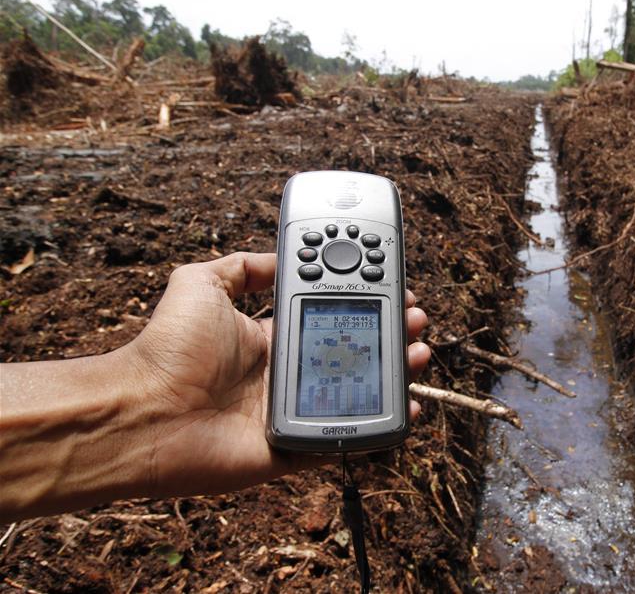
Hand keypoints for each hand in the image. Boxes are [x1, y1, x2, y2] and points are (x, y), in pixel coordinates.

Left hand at [126, 252, 429, 497]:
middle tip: (414, 318)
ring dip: (394, 373)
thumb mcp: (201, 283)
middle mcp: (284, 373)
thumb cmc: (170, 349)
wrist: (146, 414)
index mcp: (268, 337)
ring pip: (358, 393)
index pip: (326, 315)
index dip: (359, 300)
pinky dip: (380, 428)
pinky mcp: (296, 446)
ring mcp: (293, 411)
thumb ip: (242, 266)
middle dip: (387, 332)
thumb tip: (279, 257)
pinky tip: (407, 407)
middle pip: (351, 353)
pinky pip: (348, 438)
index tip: (388, 286)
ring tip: (417, 353)